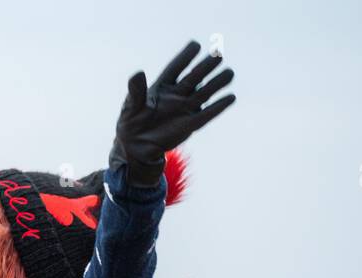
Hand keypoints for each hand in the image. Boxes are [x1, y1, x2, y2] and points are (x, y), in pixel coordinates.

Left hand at [109, 40, 235, 187]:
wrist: (136, 147)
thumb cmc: (131, 123)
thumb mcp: (130, 107)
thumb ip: (135, 91)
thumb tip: (138, 73)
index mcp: (162, 86)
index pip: (176, 67)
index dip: (185, 56)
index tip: (196, 45)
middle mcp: (177, 94)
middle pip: (194, 77)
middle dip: (206, 66)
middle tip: (218, 54)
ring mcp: (185, 108)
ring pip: (204, 93)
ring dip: (217, 83)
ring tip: (229, 73)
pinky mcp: (190, 124)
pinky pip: (207, 114)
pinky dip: (218, 107)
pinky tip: (231, 97)